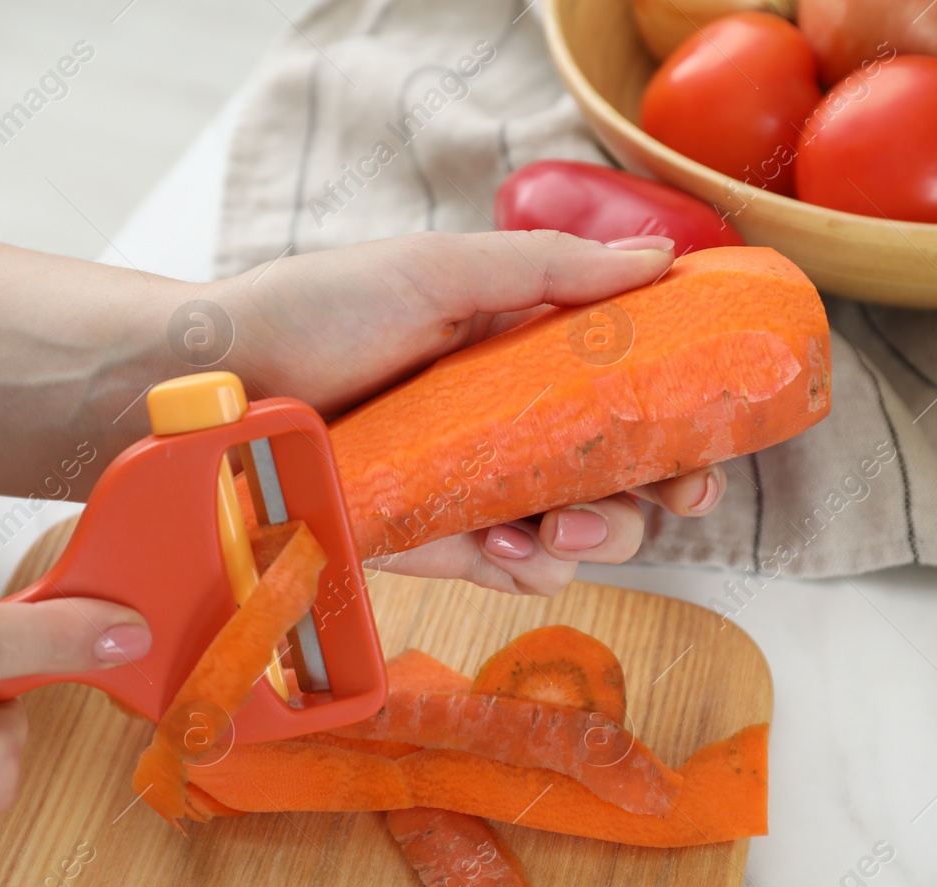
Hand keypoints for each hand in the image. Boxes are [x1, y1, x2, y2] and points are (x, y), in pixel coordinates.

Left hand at [211, 230, 725, 594]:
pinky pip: (516, 575)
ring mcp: (482, 489)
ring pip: (583, 535)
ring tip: (553, 525)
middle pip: (627, 473)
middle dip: (664, 492)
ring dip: (595, 536)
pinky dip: (527, 568)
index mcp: (528, 353)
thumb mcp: (436, 270)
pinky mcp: (440, 545)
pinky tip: (496, 544)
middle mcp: (516, 426)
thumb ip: (547, 271)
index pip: (634, 388)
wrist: (221, 387)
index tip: (715, 437)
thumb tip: (663, 261)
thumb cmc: (316, 310)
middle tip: (673, 496)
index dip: (688, 417)